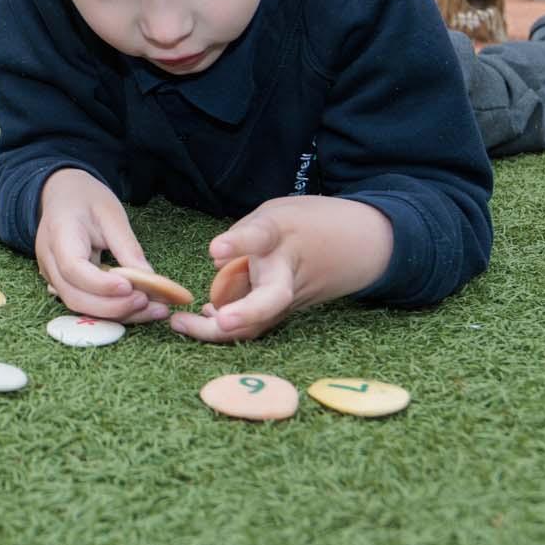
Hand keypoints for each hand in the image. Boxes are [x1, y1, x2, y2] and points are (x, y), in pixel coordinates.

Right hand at [34, 168, 170, 323]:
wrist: (62, 195)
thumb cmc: (86, 199)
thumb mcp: (111, 213)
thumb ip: (127, 246)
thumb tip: (150, 280)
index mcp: (59, 233)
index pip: (73, 268)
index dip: (101, 284)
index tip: (131, 288)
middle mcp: (49, 259)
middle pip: (74, 296)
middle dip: (112, 307)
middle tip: (149, 303)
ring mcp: (51, 275)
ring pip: (80, 305)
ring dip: (116, 313)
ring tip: (153, 309)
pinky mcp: (62, 284)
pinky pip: (85, 303)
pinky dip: (111, 309)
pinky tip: (138, 306)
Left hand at [167, 195, 393, 343]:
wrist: (366, 244)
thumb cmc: (311, 222)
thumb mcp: (276, 213)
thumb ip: (245, 236)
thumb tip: (217, 266)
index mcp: (283, 234)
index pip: (260, 236)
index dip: (238, 242)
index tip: (215, 249)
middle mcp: (288, 270)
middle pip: (272, 298)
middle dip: (245, 314)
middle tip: (219, 321)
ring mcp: (291, 296)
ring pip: (259, 322)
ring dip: (219, 330)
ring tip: (179, 324)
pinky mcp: (289, 310)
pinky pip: (258, 323)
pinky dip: (229, 325)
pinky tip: (203, 320)